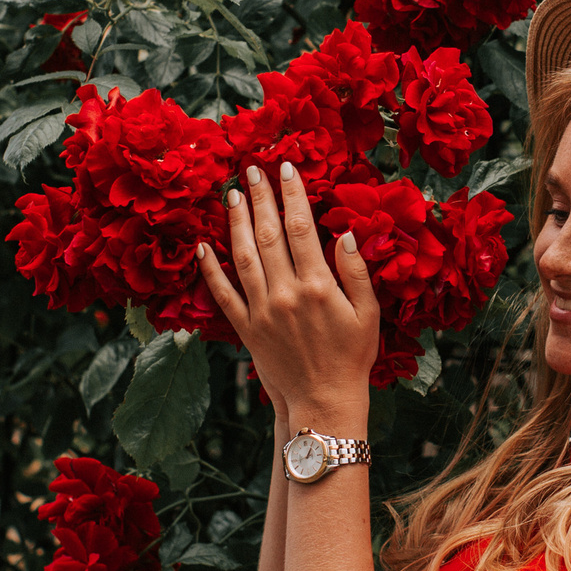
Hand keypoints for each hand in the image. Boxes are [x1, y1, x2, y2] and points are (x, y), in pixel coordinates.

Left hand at [198, 162, 380, 427]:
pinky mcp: (246, 329)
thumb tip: (345, 235)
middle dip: (260, 197)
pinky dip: (209, 270)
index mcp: (318, 285)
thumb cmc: (353, 358)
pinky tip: (202, 246)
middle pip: (268, 234)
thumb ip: (356, 273)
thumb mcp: (368, 314)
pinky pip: (223, 294)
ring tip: (231, 195)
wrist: (324, 402)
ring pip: (243, 256)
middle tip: (252, 169)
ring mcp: (262, 311)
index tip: (286, 168)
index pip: (301, 227)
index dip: (292, 194)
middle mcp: (286, 293)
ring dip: (236, 222)